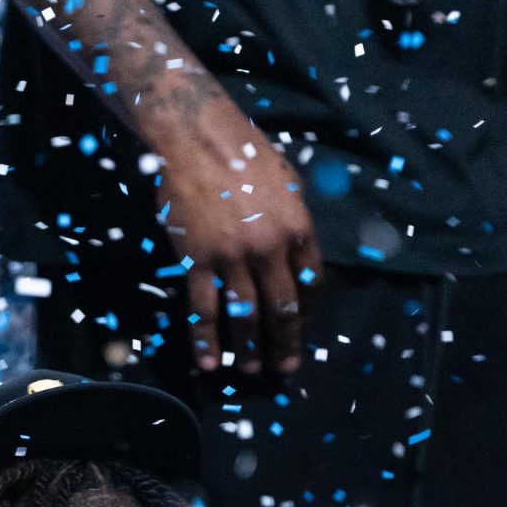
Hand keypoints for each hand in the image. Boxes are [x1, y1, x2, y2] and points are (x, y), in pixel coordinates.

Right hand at [147, 103, 320, 374]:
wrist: (196, 136)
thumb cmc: (244, 151)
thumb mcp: (287, 181)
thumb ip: (294, 219)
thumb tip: (296, 251)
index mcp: (298, 228)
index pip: (310, 283)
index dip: (307, 311)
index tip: (301, 328)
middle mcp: (270, 248)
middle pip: (281, 308)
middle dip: (284, 342)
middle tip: (284, 368)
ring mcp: (233, 258)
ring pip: (244, 315)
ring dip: (249, 348)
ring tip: (251, 370)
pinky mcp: (198, 261)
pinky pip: (204, 309)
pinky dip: (207, 340)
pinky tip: (211, 362)